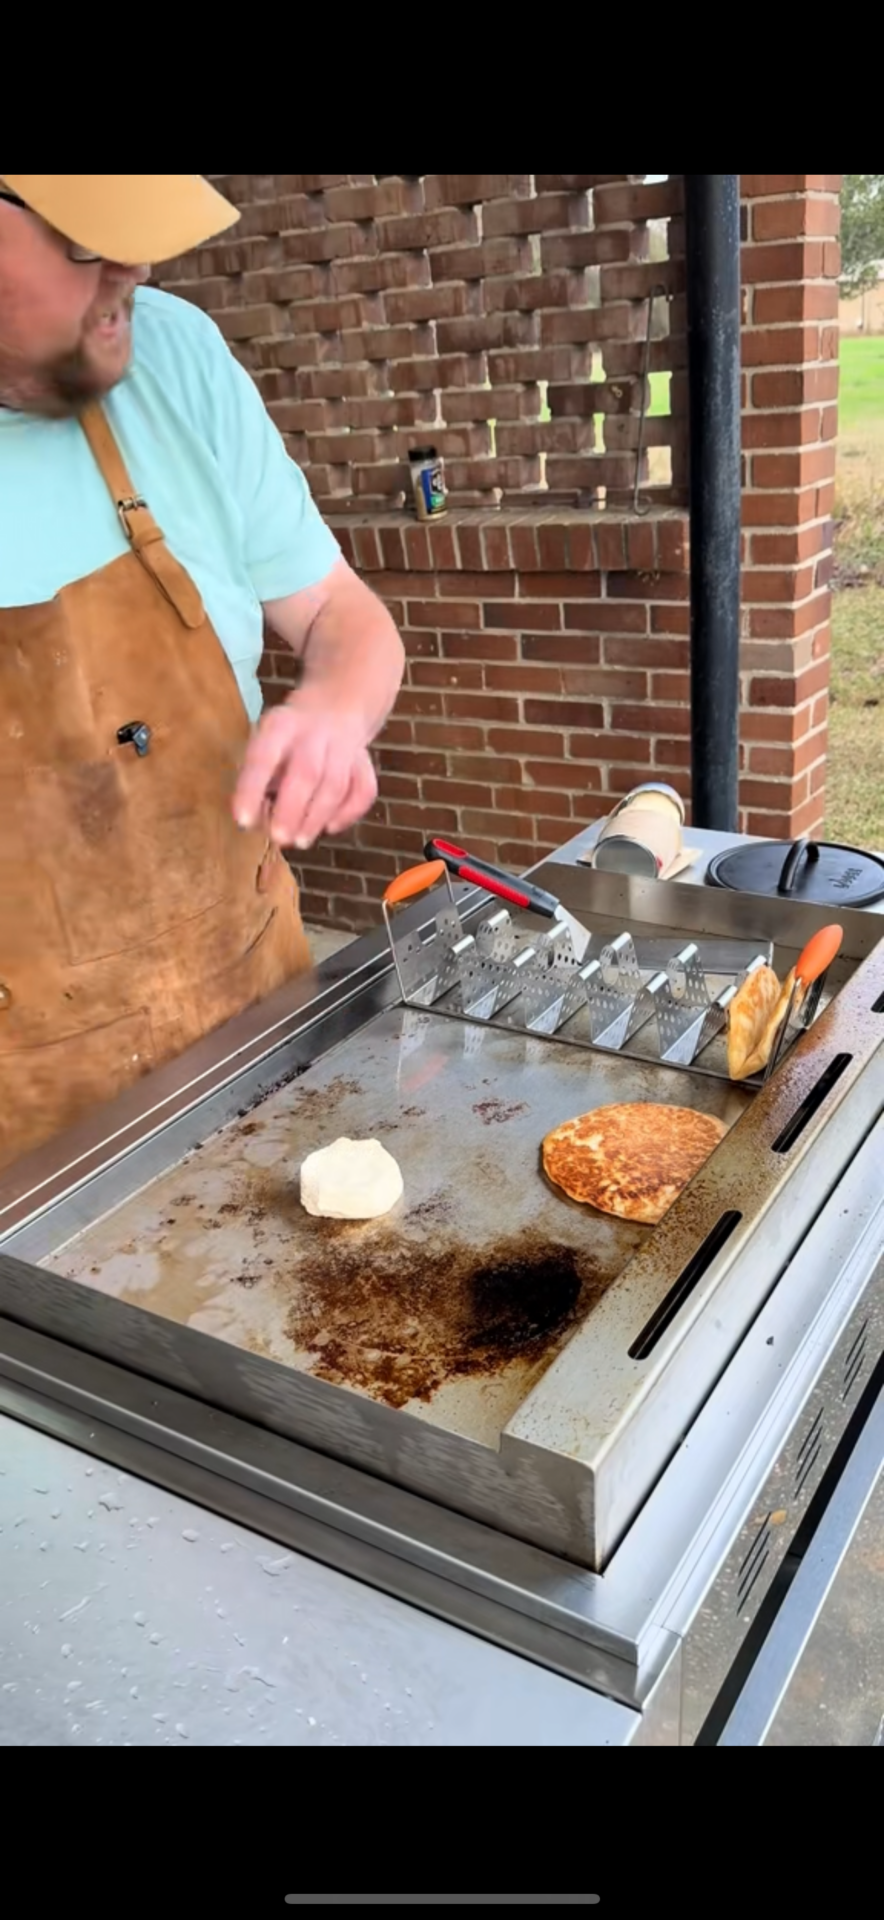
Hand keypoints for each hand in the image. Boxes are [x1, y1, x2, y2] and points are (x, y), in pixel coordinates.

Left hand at [232, 699, 377, 849]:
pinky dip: (349, 813)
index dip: (252, 789)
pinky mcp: (364, 762)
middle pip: (306, 772)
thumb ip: (260, 776)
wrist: (339, 702)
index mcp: (281, 726)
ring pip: (335, 785)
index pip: (264, 757)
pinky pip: (363, 790)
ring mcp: (344, 747)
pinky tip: (331, 827)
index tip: (242, 821)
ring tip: (301, 841)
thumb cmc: (290, 734)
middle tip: (279, 838)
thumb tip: (256, 820)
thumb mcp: (266, 739)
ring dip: (317, 817)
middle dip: (292, 810)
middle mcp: (314, 733)